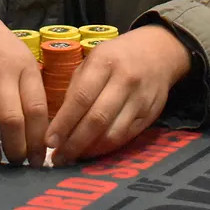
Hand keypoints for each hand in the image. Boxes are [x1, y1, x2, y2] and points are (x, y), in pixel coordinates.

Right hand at [0, 0, 48, 165]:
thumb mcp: (20, 54)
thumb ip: (30, 85)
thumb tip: (44, 127)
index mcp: (23, 66)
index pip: (36, 108)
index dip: (39, 139)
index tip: (41, 159)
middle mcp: (1, 72)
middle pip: (12, 120)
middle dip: (17, 150)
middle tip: (18, 165)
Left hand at [46, 25, 190, 162]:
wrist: (159, 51)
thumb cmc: (117, 56)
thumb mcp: (93, 59)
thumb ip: (77, 87)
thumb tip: (59, 123)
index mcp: (104, 62)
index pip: (81, 97)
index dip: (64, 123)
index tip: (49, 141)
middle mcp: (124, 80)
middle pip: (97, 119)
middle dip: (74, 142)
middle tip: (58, 158)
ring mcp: (140, 99)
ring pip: (113, 133)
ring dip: (91, 150)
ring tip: (74, 157)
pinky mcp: (151, 114)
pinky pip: (126, 137)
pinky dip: (107, 148)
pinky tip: (94, 151)